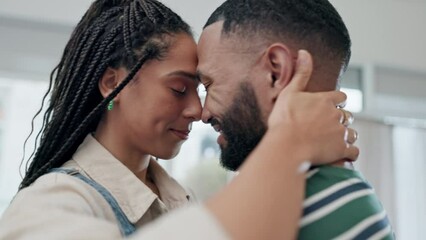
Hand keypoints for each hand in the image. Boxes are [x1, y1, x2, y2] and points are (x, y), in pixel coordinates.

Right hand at [267, 50, 358, 164]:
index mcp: (326, 100)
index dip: (336, 103)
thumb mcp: (289, 92)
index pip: (340, 98)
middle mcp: (337, 115)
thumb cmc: (284, 120)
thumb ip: (301, 73)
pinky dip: (350, 153)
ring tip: (334, 141)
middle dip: (340, 120)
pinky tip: (343, 155)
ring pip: (352, 133)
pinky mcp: (341, 150)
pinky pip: (354, 151)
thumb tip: (305, 52)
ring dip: (346, 135)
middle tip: (327, 127)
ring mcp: (340, 133)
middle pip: (347, 116)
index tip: (329, 108)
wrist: (287, 145)